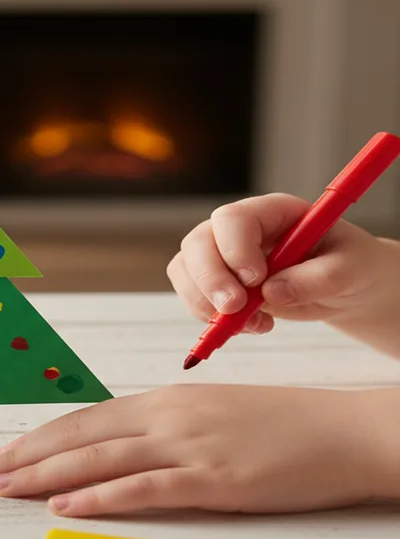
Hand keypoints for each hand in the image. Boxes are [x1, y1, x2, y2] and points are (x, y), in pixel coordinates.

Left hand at [0, 384, 399, 516]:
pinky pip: (143, 488)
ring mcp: (188, 446)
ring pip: (98, 459)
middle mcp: (166, 416)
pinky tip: (65, 506)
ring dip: (44, 475)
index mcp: (164, 399)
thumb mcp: (210, 415)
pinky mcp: (213, 479)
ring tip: (3, 487)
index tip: (1, 453)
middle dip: (24, 456)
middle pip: (79, 436)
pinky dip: (99, 497)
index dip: (38, 438)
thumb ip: (163, 427)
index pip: (84, 419)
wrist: (344, 430)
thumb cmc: (280, 426)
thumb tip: (119, 446)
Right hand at [167, 193, 396, 335]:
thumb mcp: (352, 269)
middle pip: (198, 242)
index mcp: (273, 212)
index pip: (233, 218)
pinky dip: (210, 317)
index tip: (254, 280)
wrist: (346, 286)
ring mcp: (222, 254)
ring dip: (205, 302)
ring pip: (186, 269)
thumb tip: (271, 292)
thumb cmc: (352, 266)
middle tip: (233, 309)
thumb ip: (318, 277)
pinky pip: (193, 295)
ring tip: (251, 324)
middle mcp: (239, 229)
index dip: (234, 249)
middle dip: (209, 279)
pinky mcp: (217, 281)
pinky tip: (249, 326)